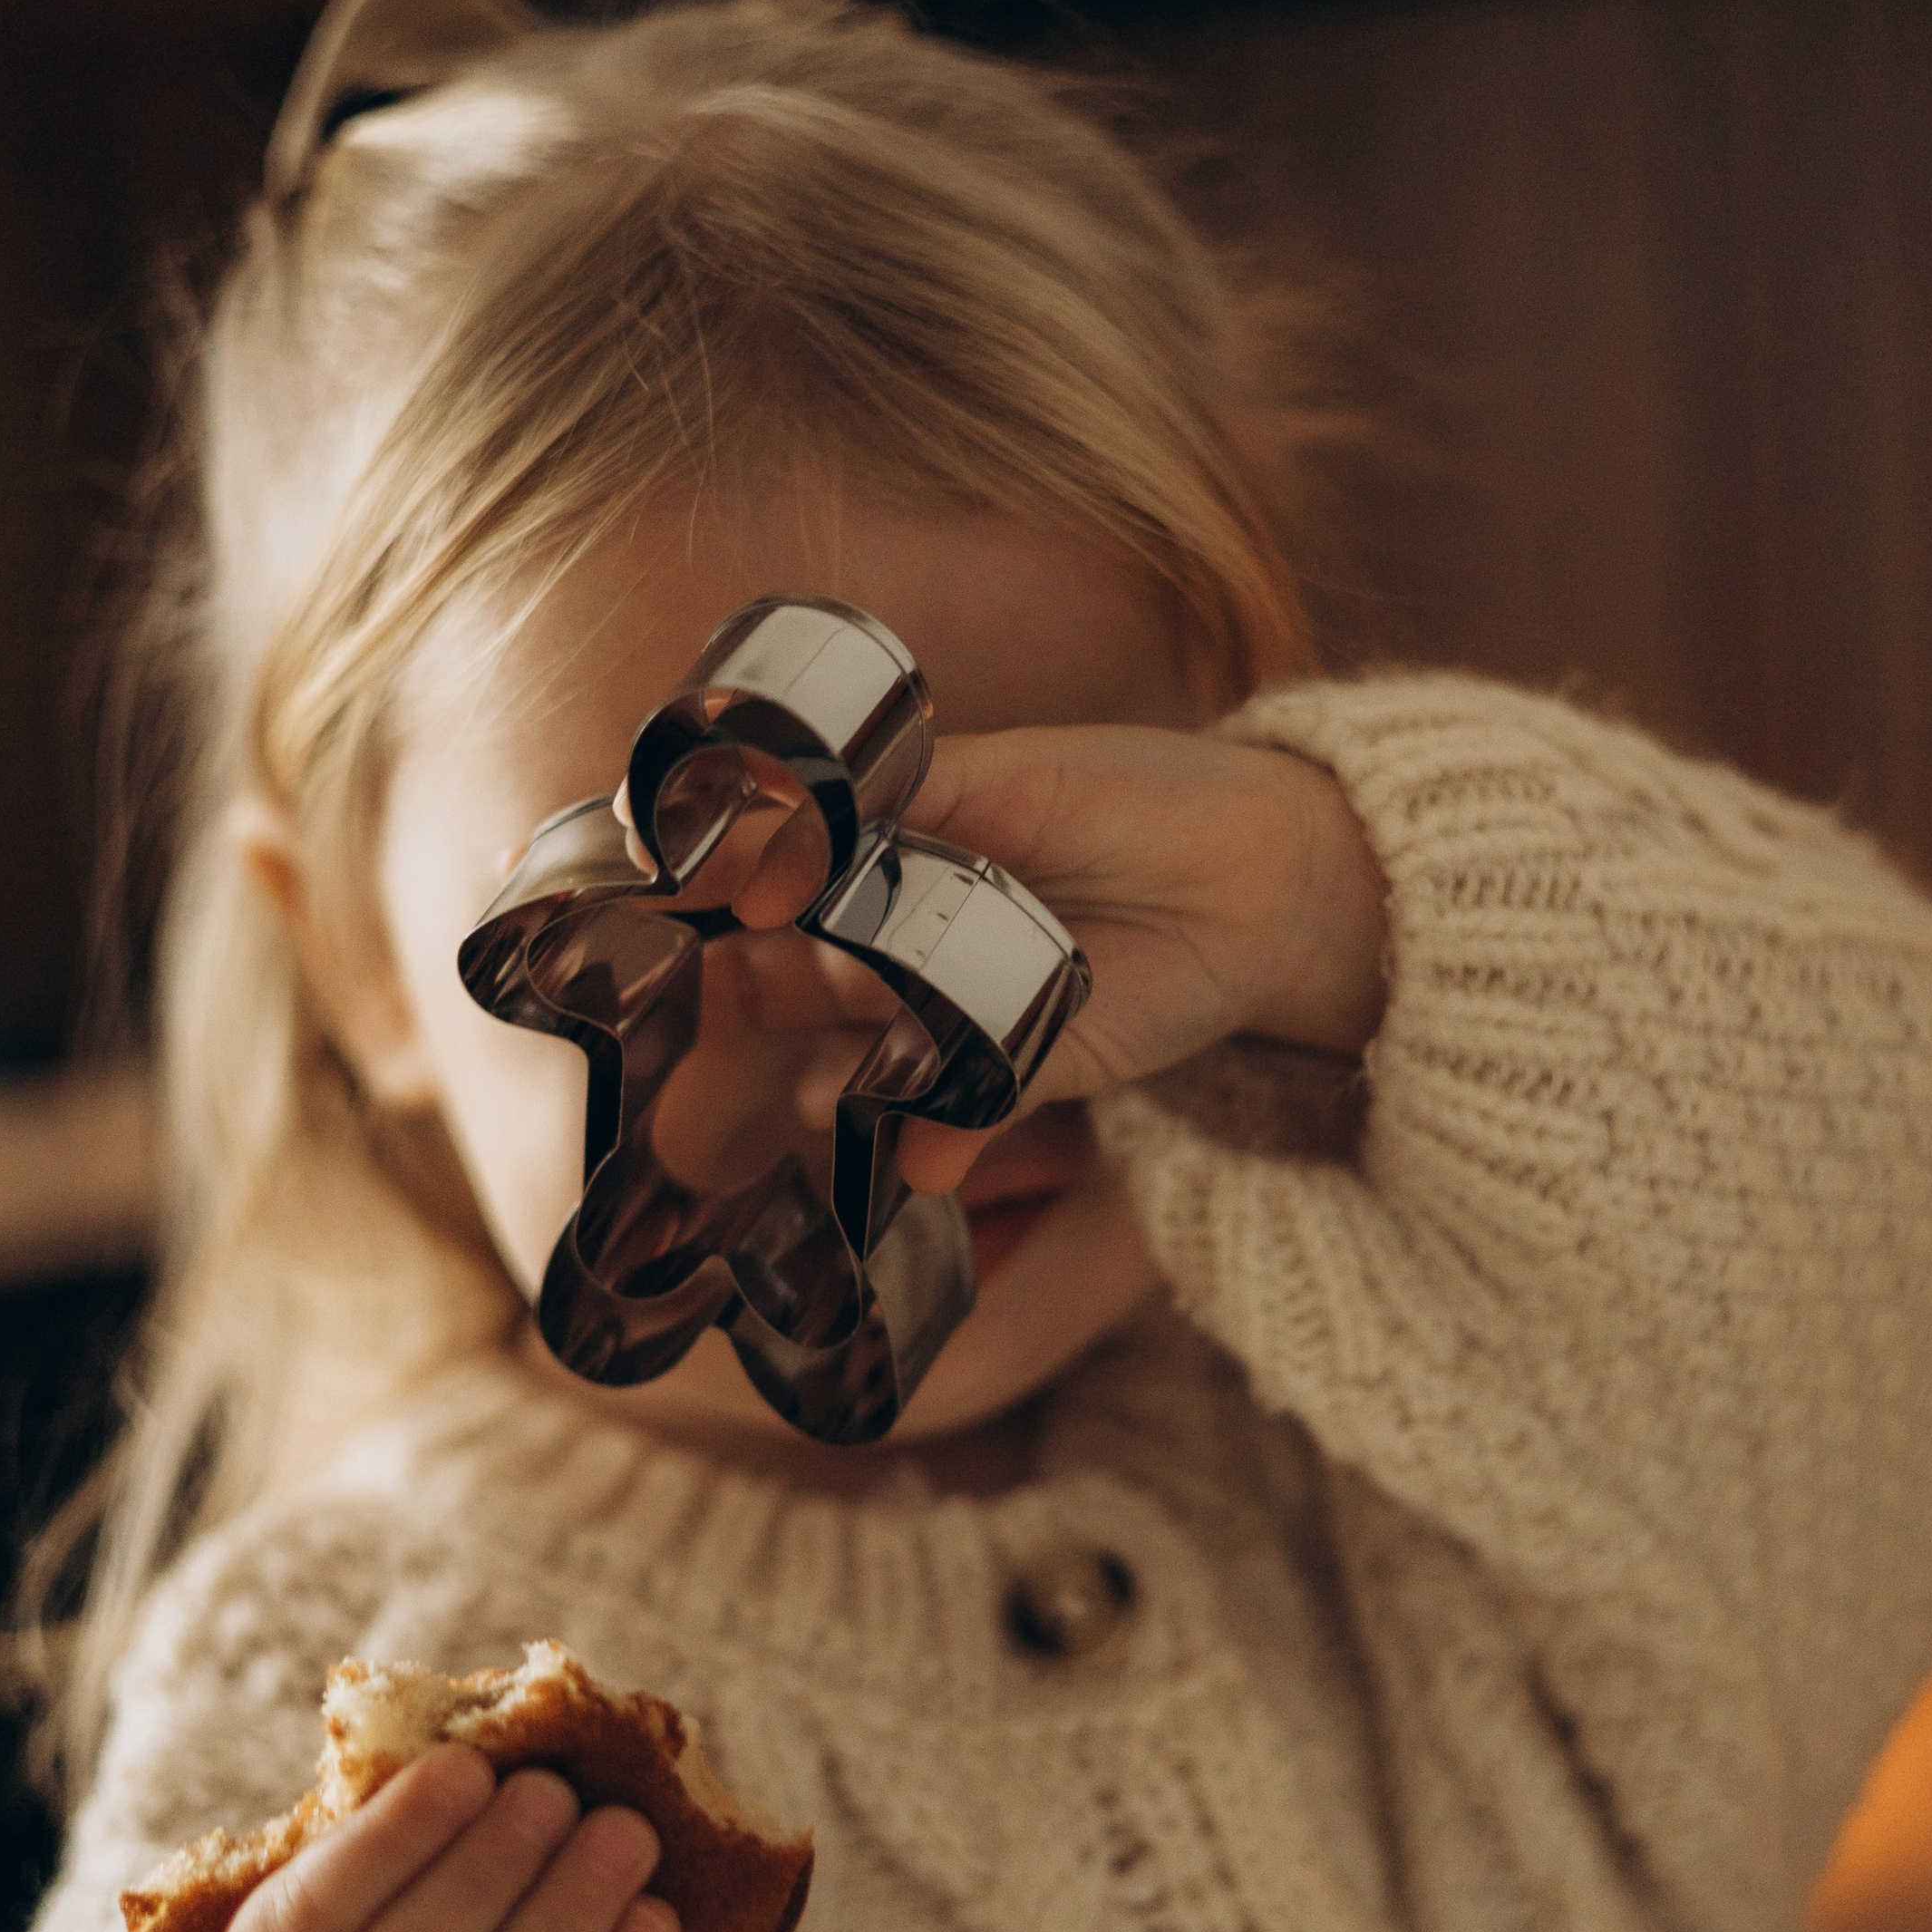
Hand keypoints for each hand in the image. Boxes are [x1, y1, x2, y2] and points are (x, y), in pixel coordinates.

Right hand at [711, 724, 1387, 1194]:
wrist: (1268, 873)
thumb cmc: (1139, 796)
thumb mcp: (1010, 775)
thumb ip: (899, 810)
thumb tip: (789, 855)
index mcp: (896, 839)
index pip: (779, 865)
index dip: (719, 879)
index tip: (663, 887)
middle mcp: (906, 930)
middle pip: (795, 969)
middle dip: (740, 989)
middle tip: (693, 1005)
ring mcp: (954, 1006)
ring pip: (858, 1048)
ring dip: (820, 1076)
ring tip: (799, 1092)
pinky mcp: (1019, 1071)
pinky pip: (953, 1115)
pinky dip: (933, 1143)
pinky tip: (919, 1157)